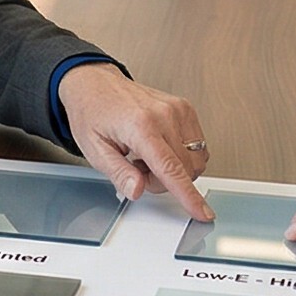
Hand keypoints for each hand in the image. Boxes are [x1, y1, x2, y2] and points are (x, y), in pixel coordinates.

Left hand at [60, 65, 213, 219]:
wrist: (95, 83)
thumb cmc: (92, 112)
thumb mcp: (94, 150)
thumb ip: (119, 173)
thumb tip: (137, 190)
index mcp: (140, 126)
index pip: (171, 169)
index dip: (189, 196)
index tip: (203, 212)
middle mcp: (164, 115)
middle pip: (185, 169)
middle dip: (163, 181)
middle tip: (137, 168)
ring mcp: (177, 109)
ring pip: (195, 159)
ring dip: (175, 168)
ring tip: (146, 156)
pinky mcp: (185, 108)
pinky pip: (197, 145)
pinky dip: (181, 155)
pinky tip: (159, 147)